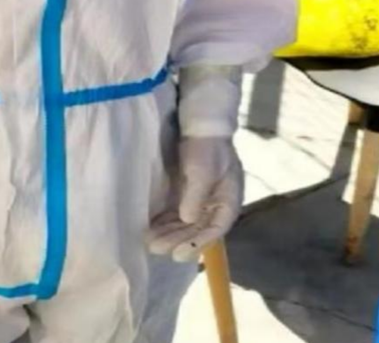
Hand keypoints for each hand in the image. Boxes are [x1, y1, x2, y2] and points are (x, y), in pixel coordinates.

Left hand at [147, 136, 243, 261]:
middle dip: (177, 241)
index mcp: (229, 202)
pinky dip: (166, 223)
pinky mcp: (187, 193)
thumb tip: (188, 220)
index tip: (178, 254)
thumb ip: (196, 196)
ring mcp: (202, 200)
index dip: (197, 244)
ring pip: (186, 225)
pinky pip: (178, 214)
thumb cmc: (206, 147)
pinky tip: (152, 229)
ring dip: (170, 234)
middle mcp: (216, 205)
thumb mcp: (203, 170)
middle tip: (156, 249)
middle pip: (198, 230)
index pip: (215, 230)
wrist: (201, 124)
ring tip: (150, 243)